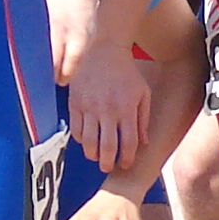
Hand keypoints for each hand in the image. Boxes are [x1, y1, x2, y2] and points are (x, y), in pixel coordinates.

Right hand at [66, 38, 150, 172]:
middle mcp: (107, 110)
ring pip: (88, 142)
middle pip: (106, 147)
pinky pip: (76, 130)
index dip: (126, 158)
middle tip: (107, 167)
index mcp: (126, 109)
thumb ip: (143, 120)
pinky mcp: (74, 104)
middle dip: (107, 163)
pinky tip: (86, 141)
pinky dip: (81, 140)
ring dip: (92, 154)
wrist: (102, 52)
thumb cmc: (127, 74)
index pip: (127, 143)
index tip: (125, 164)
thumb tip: (144, 144)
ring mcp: (89, 108)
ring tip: (96, 157)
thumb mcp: (143, 94)